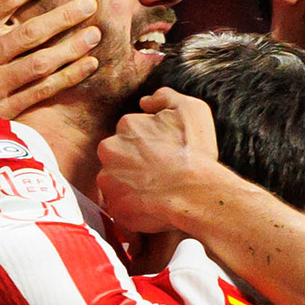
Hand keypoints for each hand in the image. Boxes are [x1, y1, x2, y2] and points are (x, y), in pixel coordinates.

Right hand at [0, 0, 102, 137]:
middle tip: (90, 2)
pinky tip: (87, 65)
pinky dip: (67, 78)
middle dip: (65, 15)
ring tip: (95, 33)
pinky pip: (41, 91)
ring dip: (72, 47)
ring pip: (41, 62)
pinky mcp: (1, 111)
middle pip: (32, 31)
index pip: (6, 0)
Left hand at [94, 90, 227, 237]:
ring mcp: (109, 181)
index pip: (130, 133)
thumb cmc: (194, 152)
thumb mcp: (191, 109)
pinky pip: (121, 207)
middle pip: (118, 156)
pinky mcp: (115, 208)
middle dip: (134, 163)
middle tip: (158, 173)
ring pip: (116, 182)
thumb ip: (165, 97)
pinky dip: (134, 208)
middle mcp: (110, 150)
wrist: (195, 194)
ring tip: (156, 191)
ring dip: (131, 185)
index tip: (163, 153)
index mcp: (126, 125)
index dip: (148, 144)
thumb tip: (145, 102)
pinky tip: (153, 207)